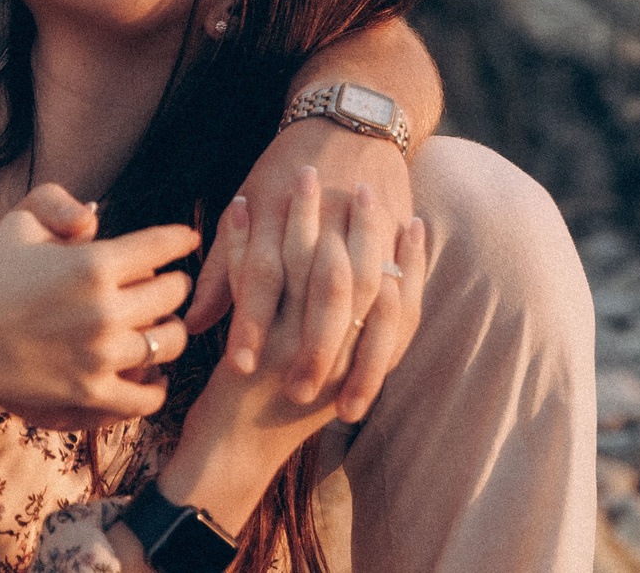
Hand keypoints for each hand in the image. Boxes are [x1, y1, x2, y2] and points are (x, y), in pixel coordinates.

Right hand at [0, 183, 196, 428]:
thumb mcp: (21, 220)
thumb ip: (60, 201)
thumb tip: (95, 220)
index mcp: (93, 262)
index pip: (165, 245)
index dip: (182, 239)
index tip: (186, 240)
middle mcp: (104, 309)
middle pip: (174, 292)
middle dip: (172, 283)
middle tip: (164, 284)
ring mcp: (99, 354)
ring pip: (171, 342)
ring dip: (170, 331)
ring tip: (159, 326)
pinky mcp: (89, 392)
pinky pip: (147, 396)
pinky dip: (156, 386)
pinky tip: (150, 373)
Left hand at [162, 173, 430, 536]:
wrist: (226, 463)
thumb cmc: (272, 420)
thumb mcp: (316, 385)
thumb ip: (342, 343)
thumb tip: (383, 298)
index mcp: (357, 360)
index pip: (398, 305)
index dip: (409, 263)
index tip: (413, 222)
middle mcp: (331, 350)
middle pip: (360, 278)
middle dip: (364, 227)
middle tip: (369, 184)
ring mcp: (291, 346)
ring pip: (306, 270)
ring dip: (305, 220)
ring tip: (310, 176)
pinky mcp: (249, 341)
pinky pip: (246, 279)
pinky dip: (237, 240)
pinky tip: (233, 207)